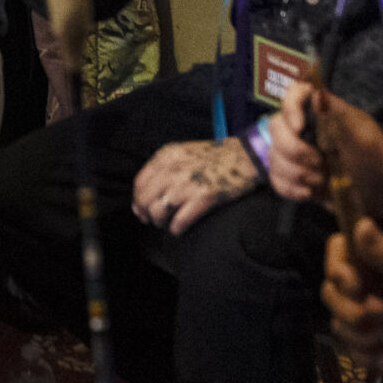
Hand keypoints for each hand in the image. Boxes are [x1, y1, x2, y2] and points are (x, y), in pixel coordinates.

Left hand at [131, 138, 258, 235]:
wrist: (244, 157)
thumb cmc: (214, 157)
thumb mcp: (183, 153)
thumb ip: (164, 168)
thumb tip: (145, 194)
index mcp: (167, 156)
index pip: (140, 184)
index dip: (138, 201)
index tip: (141, 210)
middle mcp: (173, 169)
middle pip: (145, 200)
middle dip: (147, 214)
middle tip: (154, 221)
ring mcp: (188, 183)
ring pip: (159, 212)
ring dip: (161, 222)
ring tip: (168, 223)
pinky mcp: (204, 197)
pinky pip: (179, 221)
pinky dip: (176, 229)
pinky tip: (180, 228)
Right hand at [267, 81, 382, 213]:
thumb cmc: (381, 160)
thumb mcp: (365, 138)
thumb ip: (339, 117)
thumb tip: (317, 93)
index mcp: (324, 112)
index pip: (295, 94)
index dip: (290, 107)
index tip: (299, 128)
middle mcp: (306, 129)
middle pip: (276, 126)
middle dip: (293, 150)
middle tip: (320, 164)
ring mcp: (299, 153)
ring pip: (273, 155)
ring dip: (294, 172)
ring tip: (321, 181)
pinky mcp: (296, 177)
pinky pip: (276, 178)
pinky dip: (288, 187)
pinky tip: (309, 193)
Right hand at [323, 215, 382, 375]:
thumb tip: (361, 224)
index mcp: (379, 259)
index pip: (337, 251)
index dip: (337, 269)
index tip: (358, 286)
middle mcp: (369, 284)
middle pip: (331, 293)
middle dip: (354, 312)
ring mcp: (370, 315)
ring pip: (340, 326)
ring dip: (367, 338)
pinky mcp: (375, 342)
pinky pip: (353, 351)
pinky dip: (371, 359)